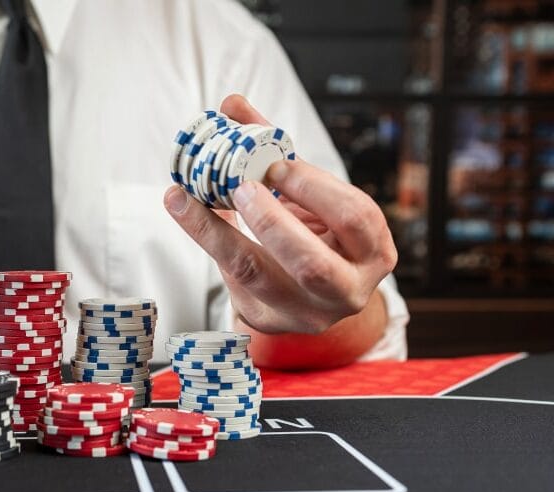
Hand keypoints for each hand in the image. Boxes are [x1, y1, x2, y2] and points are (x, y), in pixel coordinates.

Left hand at [164, 95, 396, 334]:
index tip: (277, 165)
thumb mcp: (310, 194)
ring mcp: (306, 313)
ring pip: (258, 276)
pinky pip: (228, 281)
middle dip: (272, 222)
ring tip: (189, 197)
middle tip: (239, 187)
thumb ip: (276, 149)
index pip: (353, 217)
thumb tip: (233, 105)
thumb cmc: (316, 232)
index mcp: (373, 251)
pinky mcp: (267, 319)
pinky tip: (185, 211)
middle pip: (311, 264)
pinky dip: (206, 241)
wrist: (312, 291)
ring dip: (220, 232)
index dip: (315, 189)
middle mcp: (347, 290)